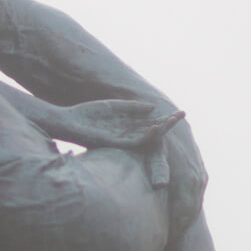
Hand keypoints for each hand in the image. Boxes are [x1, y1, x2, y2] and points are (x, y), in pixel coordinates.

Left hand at [53, 99, 184, 151]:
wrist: (68, 123)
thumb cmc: (87, 115)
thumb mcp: (112, 107)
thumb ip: (131, 107)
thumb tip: (151, 107)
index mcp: (126, 126)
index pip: (150, 122)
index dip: (164, 118)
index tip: (179, 112)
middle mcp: (126, 135)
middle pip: (151, 130)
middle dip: (167, 124)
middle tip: (182, 115)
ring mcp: (121, 140)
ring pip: (145, 138)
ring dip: (159, 130)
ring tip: (172, 121)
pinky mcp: (114, 144)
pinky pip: (132, 142)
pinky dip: (144, 136)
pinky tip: (153, 128)